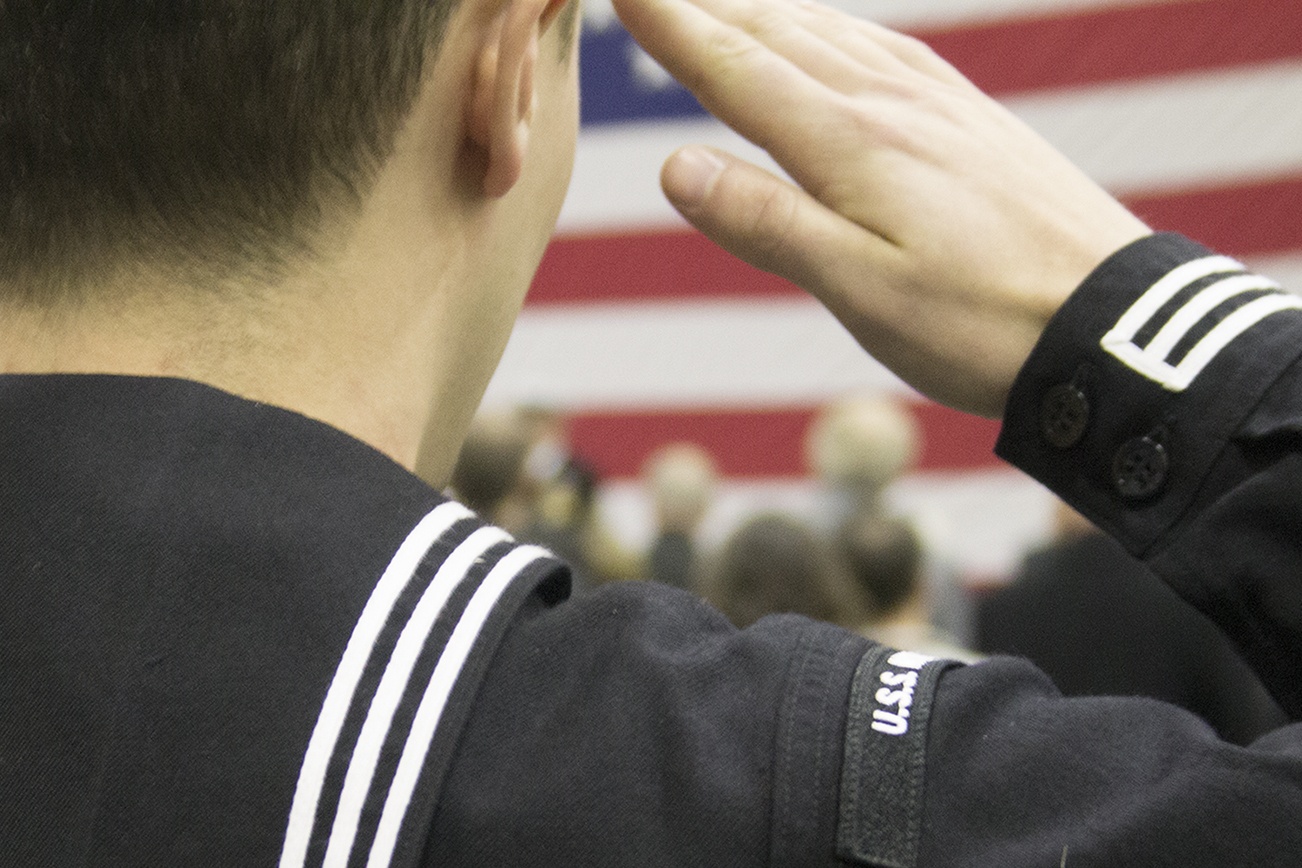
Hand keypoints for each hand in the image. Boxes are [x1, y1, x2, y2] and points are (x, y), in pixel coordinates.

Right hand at [612, 0, 1150, 416]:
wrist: (1109, 322)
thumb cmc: (980, 322)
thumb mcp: (860, 292)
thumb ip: (768, 224)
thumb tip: (676, 165)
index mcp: (851, 145)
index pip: (739, 70)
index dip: (674, 28)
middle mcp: (892, 105)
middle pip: (779, 36)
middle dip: (708, 7)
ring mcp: (939, 105)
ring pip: (833, 34)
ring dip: (768, 11)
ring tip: (727, 1)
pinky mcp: (973, 121)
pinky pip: (888, 48)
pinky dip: (837, 30)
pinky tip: (838, 37)